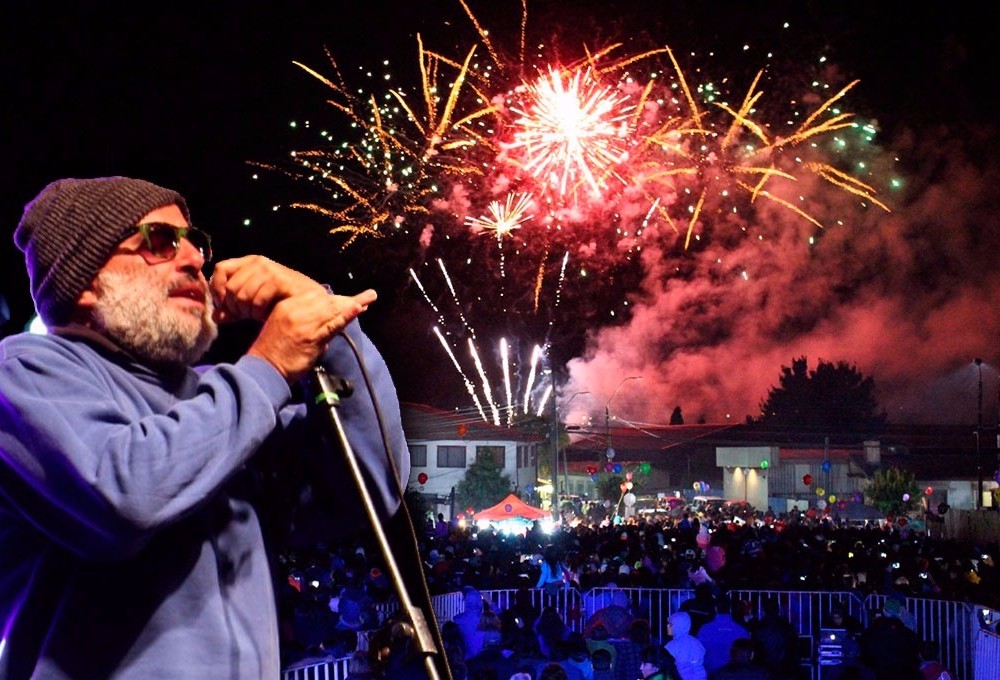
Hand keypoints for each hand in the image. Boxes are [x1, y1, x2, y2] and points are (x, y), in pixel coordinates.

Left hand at [209, 255, 325, 322]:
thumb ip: (233, 310)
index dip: (218, 290)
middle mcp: (258, 262)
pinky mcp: (280, 280)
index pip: (220, 269)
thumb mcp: (251, 305)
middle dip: (234, 307)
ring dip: (247, 312)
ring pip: (242, 295)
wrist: (311, 302)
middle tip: (245, 316)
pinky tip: (265, 315)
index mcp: (248, 262)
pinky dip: (259, 312)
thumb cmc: (280, 301)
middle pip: (230, 287)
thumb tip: (217, 317)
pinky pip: (257, 299)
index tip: (225, 307)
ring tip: (257, 315)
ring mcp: (270, 269)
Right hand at [246, 287, 376, 382]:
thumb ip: (303, 323)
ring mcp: (304, 323)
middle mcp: (296, 310)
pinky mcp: (312, 337)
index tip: (350, 298)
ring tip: (369, 298)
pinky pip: (332, 324)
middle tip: (368, 296)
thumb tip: (326, 326)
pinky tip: (358, 308)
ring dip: (353, 305)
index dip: (335, 298)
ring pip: (332, 311)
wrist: (263, 369)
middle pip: (327, 302)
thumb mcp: (283, 328)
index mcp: (287, 306)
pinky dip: (346, 316)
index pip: (316, 297)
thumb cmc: (272, 353)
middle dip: (348, 300)